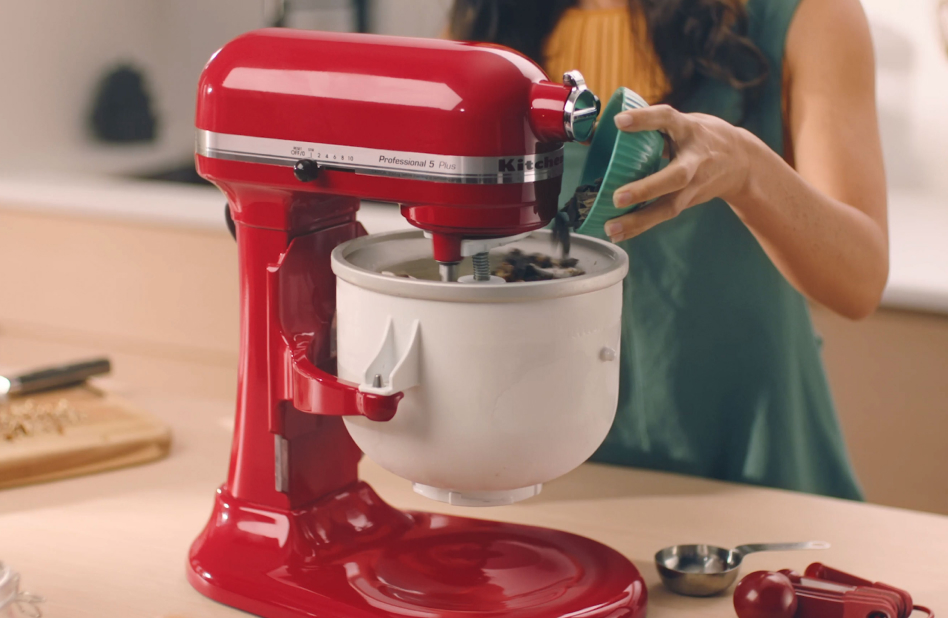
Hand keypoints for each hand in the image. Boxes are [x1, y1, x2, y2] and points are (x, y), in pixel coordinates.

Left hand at [604, 105, 753, 241]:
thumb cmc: (700, 137)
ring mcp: (694, 184)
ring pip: (669, 205)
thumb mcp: (683, 123)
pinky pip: (663, 216)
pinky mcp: (689, 201)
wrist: (742, 162)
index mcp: (689, 129)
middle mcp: (695, 159)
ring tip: (611, 228)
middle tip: (617, 198)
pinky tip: (619, 234)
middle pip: (676, 176)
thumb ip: (651, 125)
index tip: (618, 121)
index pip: (667, 119)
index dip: (644, 119)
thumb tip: (599, 128)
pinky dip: (640, 226)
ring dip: (639, 219)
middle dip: (647, 189)